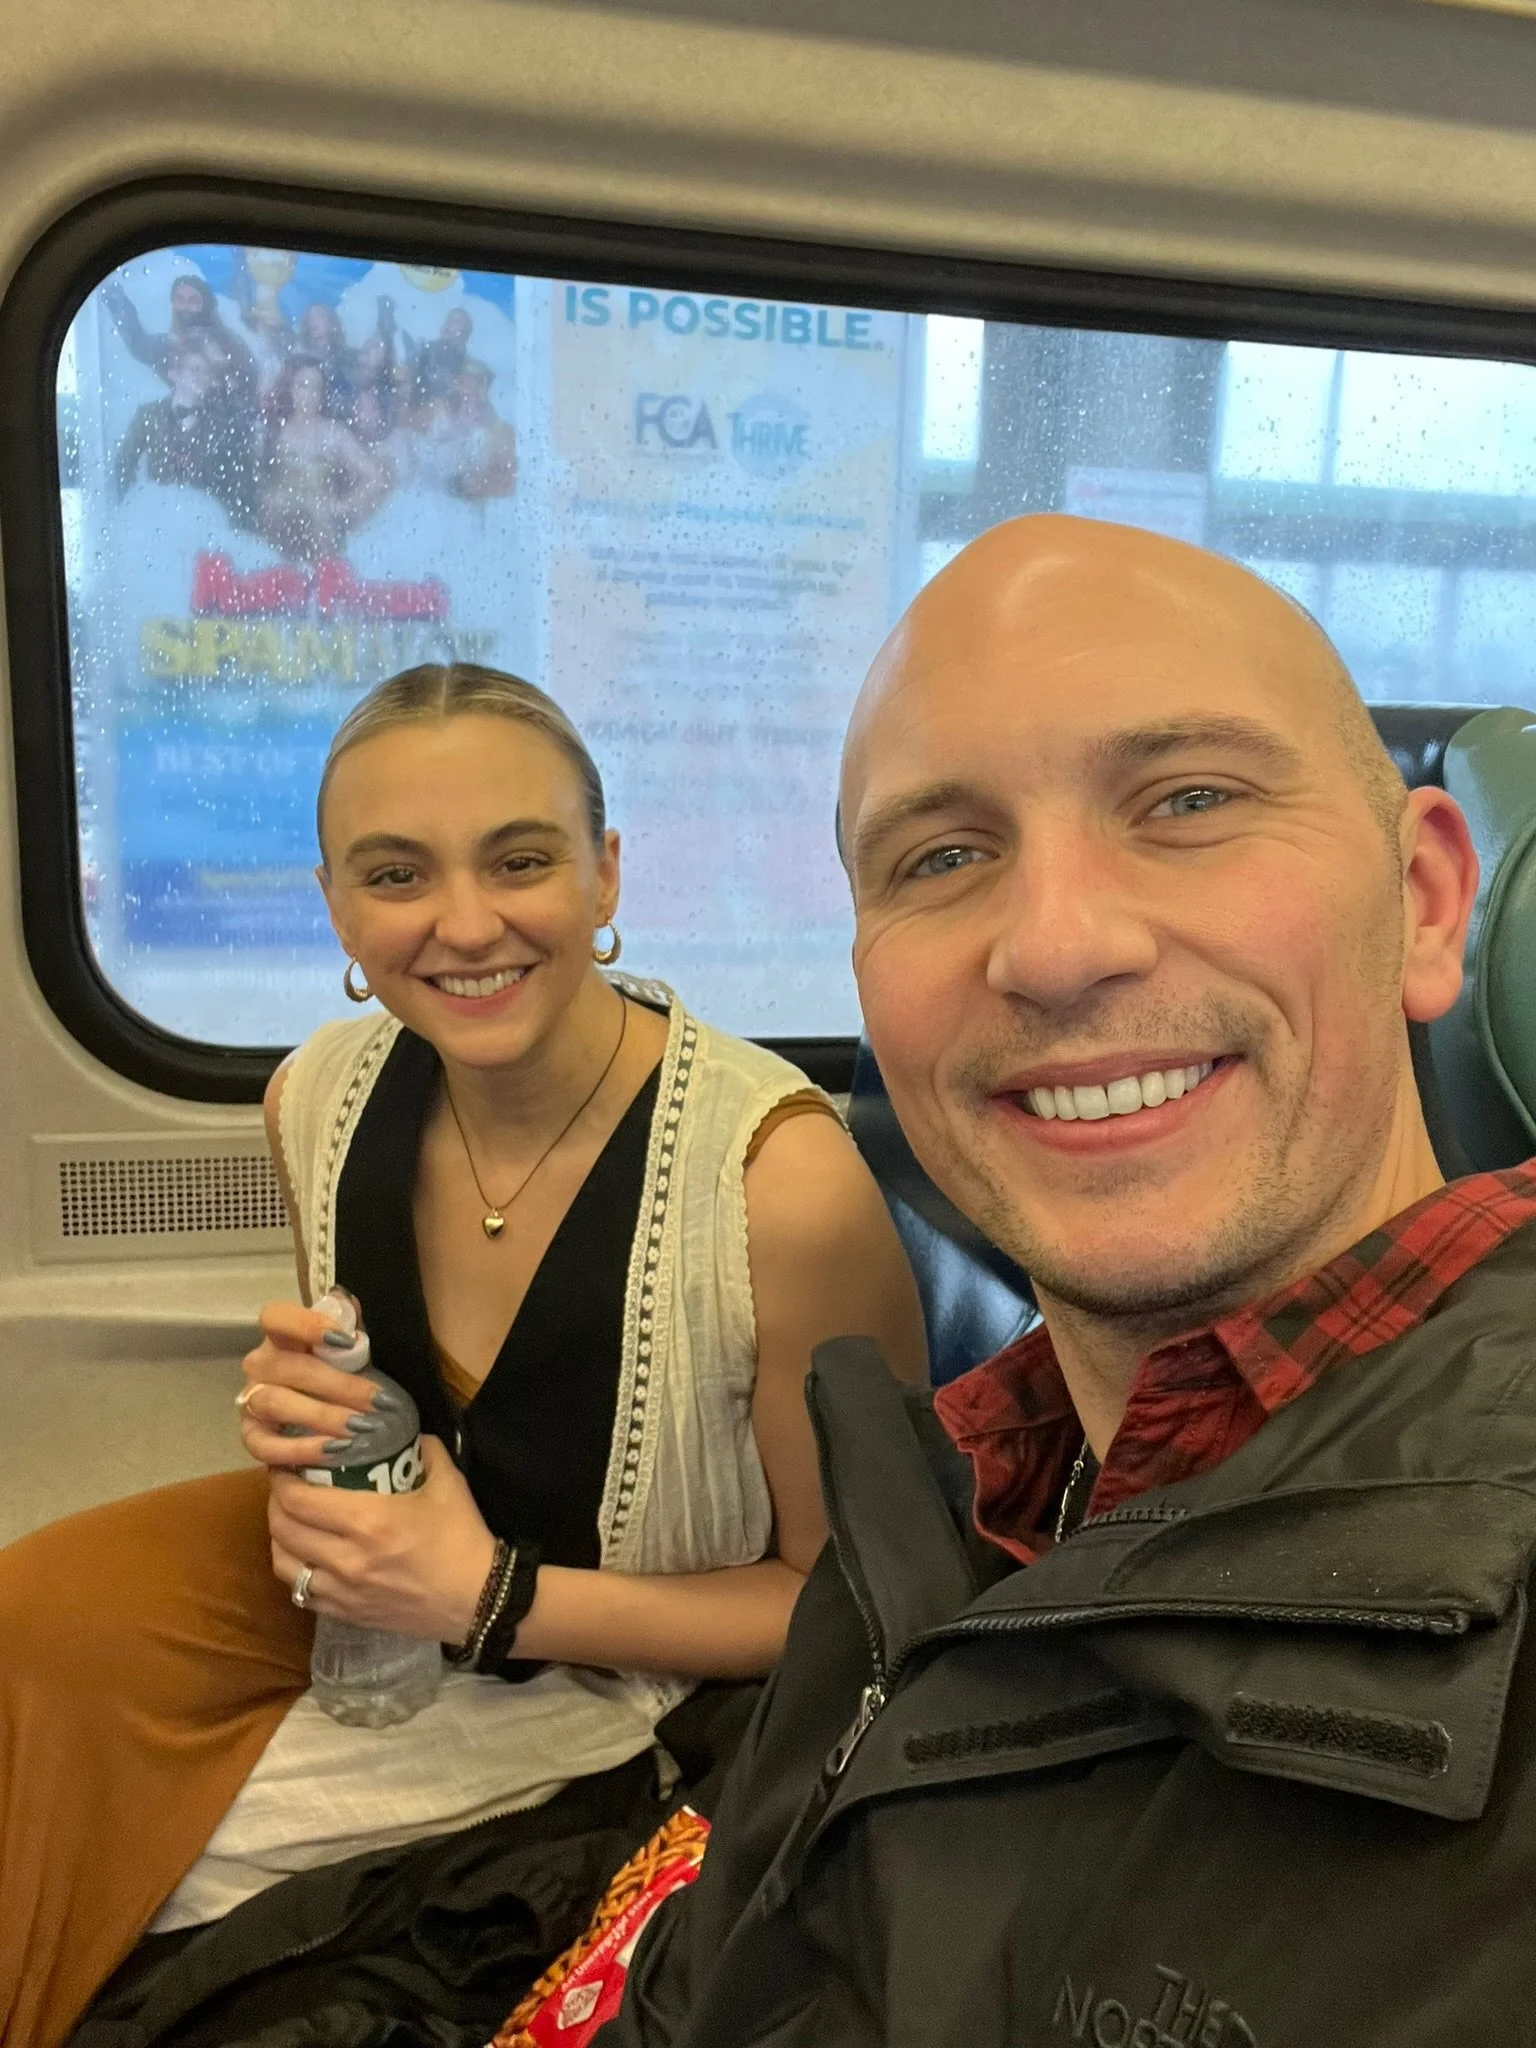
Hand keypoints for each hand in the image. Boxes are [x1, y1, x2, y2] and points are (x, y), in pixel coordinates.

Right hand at [238, 1299, 378, 1469]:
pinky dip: (301, 1449)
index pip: (274, 1316)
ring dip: (322, 1416)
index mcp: (283, 1338)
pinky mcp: (251, 1438)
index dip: (305, 1324)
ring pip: (276, 1403)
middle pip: (288, 1367)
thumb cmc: (339, 1379)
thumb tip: (346, 1300)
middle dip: (338, 1385)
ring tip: (360, 1427)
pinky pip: (266, 1446)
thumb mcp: (349, 1354)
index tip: (347, 1341)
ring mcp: (251, 1401)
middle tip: (377, 1401)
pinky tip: (334, 1450)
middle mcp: (261, 1366)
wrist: (326, 1426)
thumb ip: (349, 1326)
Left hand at [268, 1437, 496, 1642]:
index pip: (298, 1499)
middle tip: (285, 1487)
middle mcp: (346, 1558)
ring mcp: (343, 1591)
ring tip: (290, 1522)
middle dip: (276, 1503)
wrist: (479, 1600)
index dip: (281, 1479)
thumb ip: (425, 1450)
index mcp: (367, 1521)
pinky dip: (296, 1571)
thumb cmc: (463, 1538)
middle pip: (283, 1528)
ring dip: (281, 1538)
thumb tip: (406, 1432)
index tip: (283, 1465)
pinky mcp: (347, 1614)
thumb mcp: (449, 1483)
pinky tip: (306, 1557)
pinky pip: (302, 1593)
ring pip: (285, 1564)